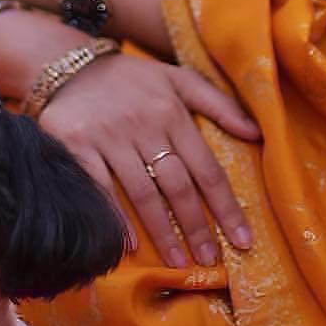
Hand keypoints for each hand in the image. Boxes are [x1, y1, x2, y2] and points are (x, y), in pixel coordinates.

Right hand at [36, 53, 258, 268]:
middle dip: (196, 227)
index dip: (226, 207)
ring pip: (142, 193)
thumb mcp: (178, 79)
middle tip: (209, 260)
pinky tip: (131, 244)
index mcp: (172, 112)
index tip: (242, 240)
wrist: (68, 66)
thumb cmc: (132, 79)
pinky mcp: (76, 145)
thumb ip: (219, 103)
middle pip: (177, 186)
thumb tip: (257, 133)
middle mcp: (143, 125)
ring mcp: (108, 137)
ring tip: (178, 260)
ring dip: (162, 231)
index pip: (207, 168)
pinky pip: (101, 188)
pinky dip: (116, 218)